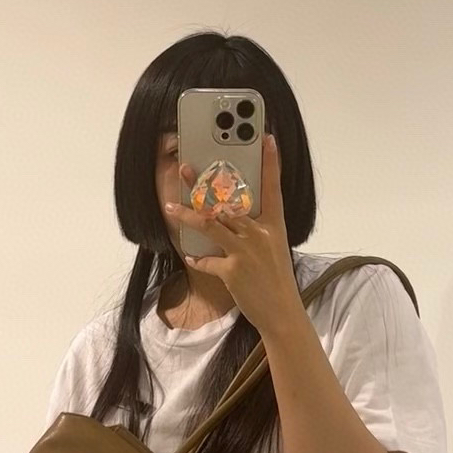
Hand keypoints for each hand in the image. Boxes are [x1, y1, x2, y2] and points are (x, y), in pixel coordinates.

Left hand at [163, 132, 301, 337]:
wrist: (282, 313)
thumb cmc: (277, 280)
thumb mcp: (274, 249)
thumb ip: (255, 230)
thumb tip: (229, 216)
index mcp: (274, 226)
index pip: (273, 188)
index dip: (271, 162)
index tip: (267, 138)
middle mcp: (260, 234)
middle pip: (228, 202)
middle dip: (204, 184)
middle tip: (187, 168)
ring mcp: (246, 251)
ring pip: (211, 224)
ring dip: (188, 215)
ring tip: (170, 208)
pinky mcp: (232, 271)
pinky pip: (207, 260)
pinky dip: (197, 258)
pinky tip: (190, 256)